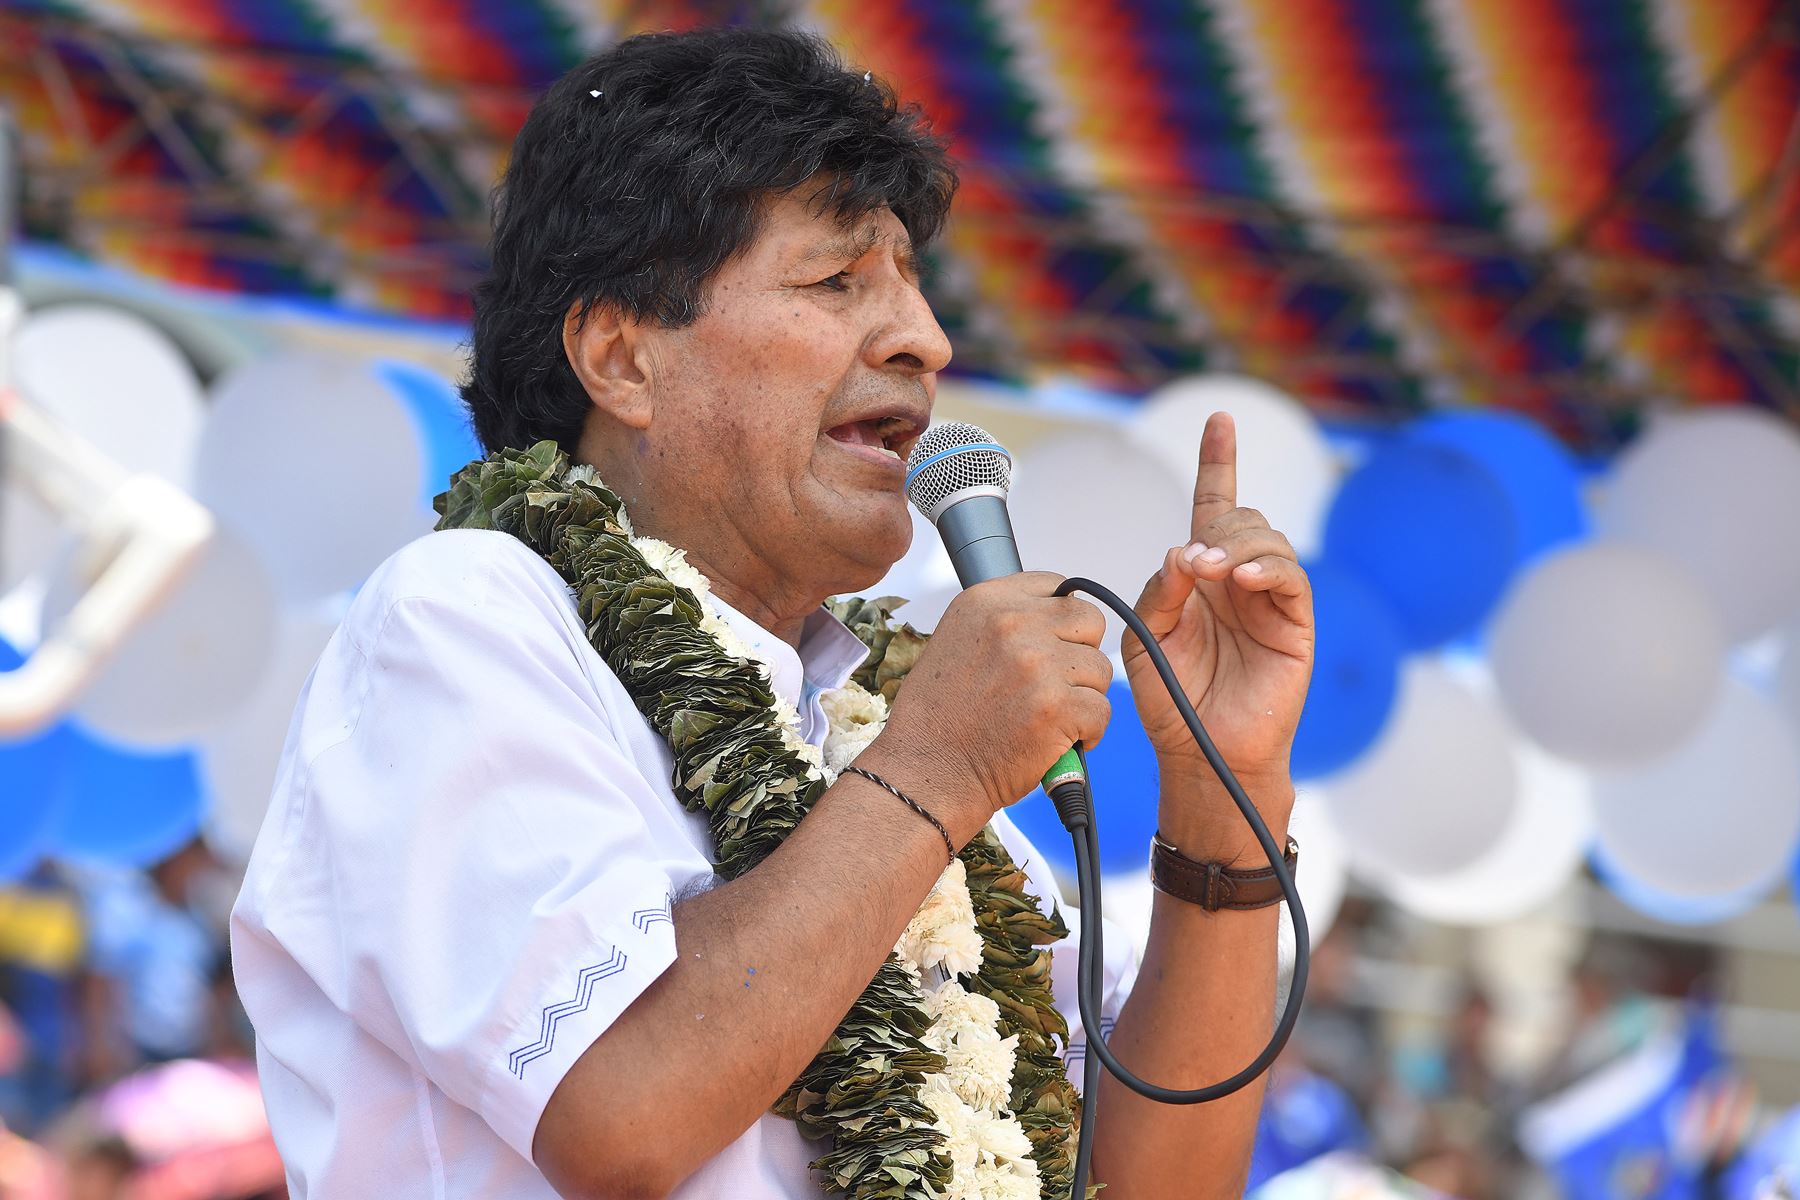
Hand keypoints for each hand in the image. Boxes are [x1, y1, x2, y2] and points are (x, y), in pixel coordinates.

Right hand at [874, 572, 1111, 828]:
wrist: (925, 771)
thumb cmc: (938, 718)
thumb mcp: (957, 640)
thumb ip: (1005, 621)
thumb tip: (1055, 619)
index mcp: (987, 601)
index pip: (1058, 586)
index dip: (1062, 622)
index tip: (1053, 645)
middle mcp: (1013, 624)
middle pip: (1090, 621)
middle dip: (1080, 654)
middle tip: (1056, 684)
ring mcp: (1037, 664)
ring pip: (1100, 669)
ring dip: (1083, 697)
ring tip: (1048, 717)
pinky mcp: (1057, 707)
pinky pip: (1102, 710)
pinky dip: (1087, 732)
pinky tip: (1056, 740)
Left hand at [1125, 412, 1313, 798]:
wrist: (1201, 753)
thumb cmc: (1172, 699)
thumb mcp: (1145, 639)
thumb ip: (1158, 591)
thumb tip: (1182, 551)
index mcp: (1202, 577)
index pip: (1214, 507)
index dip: (1218, 463)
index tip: (1219, 420)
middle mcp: (1239, 581)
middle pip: (1242, 519)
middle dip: (1218, 525)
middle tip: (1191, 562)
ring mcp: (1270, 601)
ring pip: (1267, 541)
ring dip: (1237, 546)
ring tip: (1211, 571)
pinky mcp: (1295, 625)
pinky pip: (1291, 579)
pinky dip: (1267, 569)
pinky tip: (1244, 579)